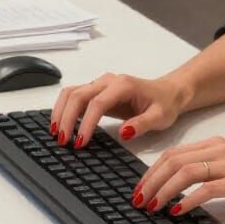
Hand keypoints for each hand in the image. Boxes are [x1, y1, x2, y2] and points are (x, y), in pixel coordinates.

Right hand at [50, 73, 187, 148]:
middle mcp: (108, 81)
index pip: (97, 103)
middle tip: (62, 141)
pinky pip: (74, 95)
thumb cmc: (164, 104)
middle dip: (66, 118)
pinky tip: (61, 125)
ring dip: (60, 111)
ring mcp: (100, 84)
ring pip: (71, 92)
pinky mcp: (96, 91)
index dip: (86, 123)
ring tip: (56, 134)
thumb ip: (142, 124)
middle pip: (78, 95)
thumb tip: (124, 133)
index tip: (80, 142)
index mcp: (123, 86)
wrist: (168, 93)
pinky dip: (64, 109)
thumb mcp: (160, 117)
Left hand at [133, 137, 224, 214]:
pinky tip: (178, 210)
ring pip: (185, 173)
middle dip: (150, 182)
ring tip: (153, 206)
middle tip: (138, 200)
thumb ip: (208, 170)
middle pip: (173, 161)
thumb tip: (178, 187)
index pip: (173, 154)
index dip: (151, 171)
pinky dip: (188, 199)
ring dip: (163, 191)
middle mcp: (219, 150)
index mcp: (215, 144)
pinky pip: (206, 188)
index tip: (139, 188)